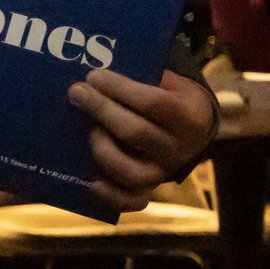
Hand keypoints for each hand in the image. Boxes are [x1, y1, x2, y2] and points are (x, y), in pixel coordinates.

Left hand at [66, 68, 217, 212]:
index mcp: (189, 117)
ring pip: (130, 171)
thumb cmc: (171, 97)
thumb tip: (98, 67)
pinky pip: (131, 200)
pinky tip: (91, 182)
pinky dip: (110, 195)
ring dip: (102, 149)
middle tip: (76, 93)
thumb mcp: (169, 81)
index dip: (120, 89)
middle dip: (101, 110)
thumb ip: (143, 76)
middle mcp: (180, 149)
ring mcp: (163, 172)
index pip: (153, 103)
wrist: (193, 127)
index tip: (93, 76)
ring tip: (89, 130)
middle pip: (136, 133)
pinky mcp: (149, 189)